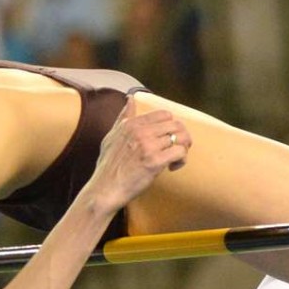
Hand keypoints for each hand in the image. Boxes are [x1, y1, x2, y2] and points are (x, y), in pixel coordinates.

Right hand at [85, 97, 190, 214]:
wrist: (105, 189)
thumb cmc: (108, 167)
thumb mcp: (111, 137)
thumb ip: (123, 118)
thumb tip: (130, 99)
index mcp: (131, 124)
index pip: (164, 114)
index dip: (170, 126)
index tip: (166, 139)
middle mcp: (140, 131)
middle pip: (176, 124)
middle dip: (181, 136)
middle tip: (176, 149)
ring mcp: (148, 146)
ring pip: (181, 138)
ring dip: (183, 149)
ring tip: (175, 160)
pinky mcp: (154, 161)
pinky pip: (180, 152)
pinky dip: (181, 160)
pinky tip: (172, 168)